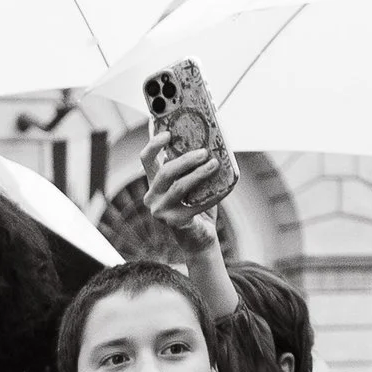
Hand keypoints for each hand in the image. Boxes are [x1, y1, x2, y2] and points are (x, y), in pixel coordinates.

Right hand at [142, 139, 232, 253]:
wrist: (199, 237)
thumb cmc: (196, 205)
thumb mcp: (191, 183)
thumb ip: (193, 167)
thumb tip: (211, 142)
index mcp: (154, 183)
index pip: (146, 159)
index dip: (154, 144)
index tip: (168, 133)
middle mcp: (152, 197)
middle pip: (165, 172)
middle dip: (186, 159)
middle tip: (204, 152)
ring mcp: (160, 211)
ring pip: (178, 187)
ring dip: (198, 174)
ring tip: (215, 164)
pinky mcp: (174, 223)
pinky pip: (195, 205)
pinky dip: (213, 195)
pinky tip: (225, 188)